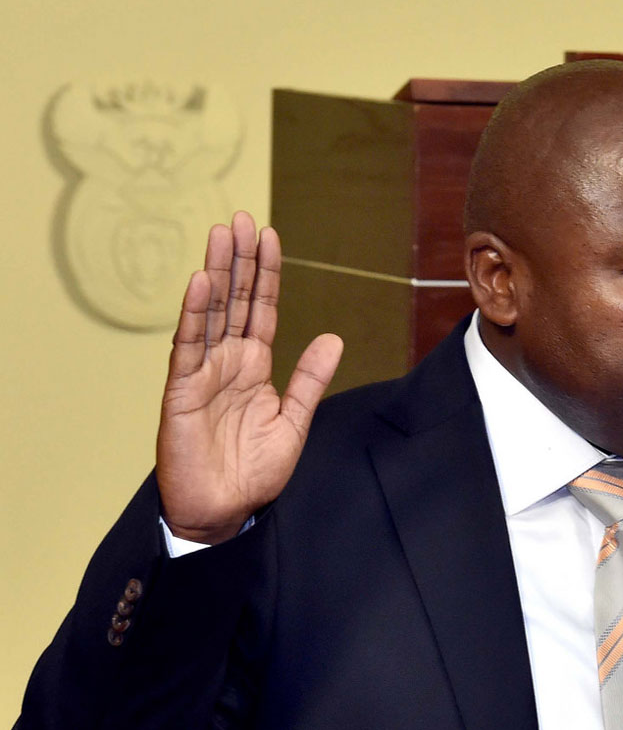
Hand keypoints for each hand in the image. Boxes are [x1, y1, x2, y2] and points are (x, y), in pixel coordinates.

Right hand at [156, 211, 342, 543]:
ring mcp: (203, 373)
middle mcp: (228, 362)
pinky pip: (188, 347)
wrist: (223, 511)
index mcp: (255, 366)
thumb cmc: (254, 471)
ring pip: (210, 313)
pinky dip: (193, 315)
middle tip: (241, 218)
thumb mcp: (293, 421)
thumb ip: (310, 380)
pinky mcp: (181, 391)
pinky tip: (199, 283)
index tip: (268, 236)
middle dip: (239, 259)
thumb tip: (333, 338)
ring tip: (221, 234)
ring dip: (216, 273)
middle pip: (234, 300)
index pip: (260, 309)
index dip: (265, 274)